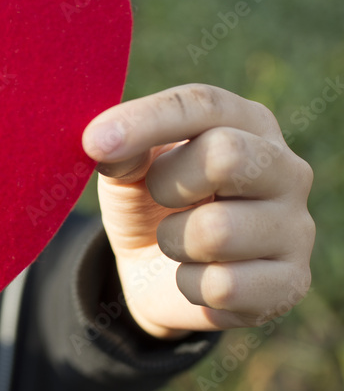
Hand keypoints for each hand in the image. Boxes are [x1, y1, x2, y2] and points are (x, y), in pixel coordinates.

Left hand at [82, 84, 314, 338]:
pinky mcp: (291, 282)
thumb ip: (121, 150)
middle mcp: (286, 168)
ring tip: (178, 241)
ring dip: (173, 242)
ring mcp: (296, 226)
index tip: (93, 143)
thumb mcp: (126, 169)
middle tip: (158, 197)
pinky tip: (198, 278)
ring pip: (217, 231)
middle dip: (168, 184)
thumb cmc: (147, 202)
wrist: (156, 273)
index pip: (203, 104)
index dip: (146, 121)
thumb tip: (105, 143)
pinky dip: (190, 286)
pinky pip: (223, 286)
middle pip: (226, 155)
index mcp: (246, 123)